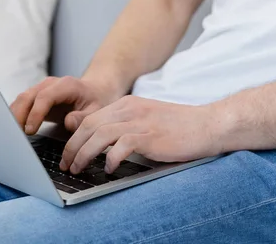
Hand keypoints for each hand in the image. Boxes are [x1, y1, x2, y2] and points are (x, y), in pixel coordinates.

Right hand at [10, 76, 119, 134]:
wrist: (97, 90)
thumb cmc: (97, 100)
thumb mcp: (98, 110)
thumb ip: (84, 117)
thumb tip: (68, 122)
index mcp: (66, 85)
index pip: (44, 97)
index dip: (35, 114)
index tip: (30, 130)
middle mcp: (50, 84)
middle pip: (27, 97)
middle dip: (17, 116)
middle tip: (14, 136)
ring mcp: (41, 89)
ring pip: (21, 100)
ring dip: (13, 117)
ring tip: (11, 136)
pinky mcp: (36, 97)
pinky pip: (21, 104)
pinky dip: (15, 116)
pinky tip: (13, 130)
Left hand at [59, 95, 222, 173]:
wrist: (209, 124)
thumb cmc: (178, 127)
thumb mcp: (145, 120)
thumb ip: (123, 125)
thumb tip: (100, 143)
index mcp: (126, 104)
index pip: (90, 119)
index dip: (74, 137)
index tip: (68, 153)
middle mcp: (129, 109)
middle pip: (89, 125)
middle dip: (72, 147)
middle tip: (66, 164)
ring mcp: (140, 121)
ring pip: (99, 135)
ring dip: (84, 153)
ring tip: (78, 168)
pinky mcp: (150, 135)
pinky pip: (122, 145)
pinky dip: (111, 159)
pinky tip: (109, 170)